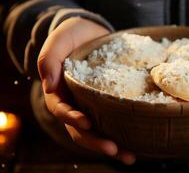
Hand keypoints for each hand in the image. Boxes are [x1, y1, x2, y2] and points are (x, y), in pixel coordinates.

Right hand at [37, 17, 135, 164]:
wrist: (92, 32)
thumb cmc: (73, 35)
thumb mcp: (60, 39)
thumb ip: (49, 58)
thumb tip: (49, 85)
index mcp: (60, 91)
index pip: (61, 109)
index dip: (71, 118)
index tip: (86, 122)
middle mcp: (75, 103)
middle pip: (80, 129)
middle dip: (95, 141)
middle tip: (113, 149)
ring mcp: (92, 105)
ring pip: (98, 131)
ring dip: (111, 146)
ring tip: (130, 157)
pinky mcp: (108, 103)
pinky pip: (113, 121)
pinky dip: (124, 134)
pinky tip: (138, 143)